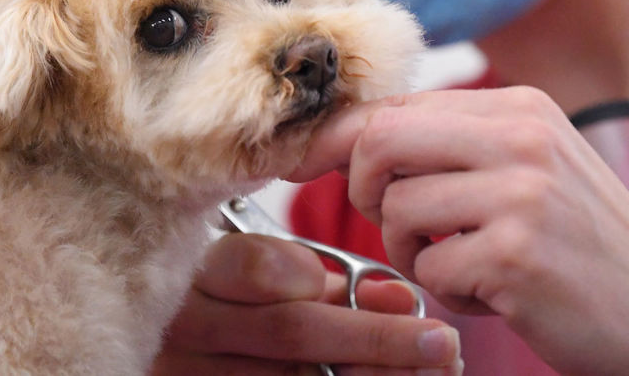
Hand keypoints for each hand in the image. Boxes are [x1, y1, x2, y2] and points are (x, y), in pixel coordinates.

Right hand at [152, 232, 462, 374]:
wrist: (185, 343)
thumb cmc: (232, 299)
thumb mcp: (273, 279)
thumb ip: (330, 283)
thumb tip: (404, 299)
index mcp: (196, 271)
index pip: (256, 264)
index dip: (317, 274)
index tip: (374, 284)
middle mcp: (189, 329)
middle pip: (290, 332)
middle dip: (377, 338)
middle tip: (443, 342)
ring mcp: (193, 375)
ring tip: (434, 372)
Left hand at [294, 88, 628, 374]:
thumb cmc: (584, 243)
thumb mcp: (531, 167)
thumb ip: (456, 144)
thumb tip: (349, 138)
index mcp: (520, 106)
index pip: (397, 104)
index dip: (342, 138)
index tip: (309, 164)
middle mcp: (521, 137)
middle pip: (380, 140)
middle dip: (363, 188)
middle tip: (395, 223)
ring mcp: (521, 194)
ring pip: (396, 210)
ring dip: (412, 252)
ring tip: (465, 265)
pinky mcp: (515, 254)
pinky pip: (428, 268)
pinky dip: (448, 291)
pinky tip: (495, 294)